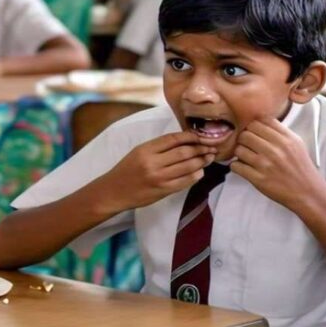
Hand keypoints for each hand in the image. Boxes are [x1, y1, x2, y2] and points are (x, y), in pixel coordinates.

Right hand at [99, 132, 216, 212]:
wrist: (115, 191)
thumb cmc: (127, 169)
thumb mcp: (139, 151)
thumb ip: (159, 146)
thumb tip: (184, 141)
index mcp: (146, 149)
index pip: (173, 139)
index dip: (190, 136)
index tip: (200, 136)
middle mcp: (152, 163)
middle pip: (183, 152)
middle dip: (200, 148)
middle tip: (210, 147)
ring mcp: (159, 178)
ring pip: (187, 166)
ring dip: (201, 161)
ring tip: (209, 158)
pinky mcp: (163, 190)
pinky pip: (185, 181)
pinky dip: (196, 175)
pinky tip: (200, 171)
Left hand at [231, 118, 325, 212]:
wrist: (308, 192)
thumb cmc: (300, 167)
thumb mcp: (296, 143)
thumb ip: (279, 130)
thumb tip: (259, 119)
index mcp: (285, 138)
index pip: (258, 121)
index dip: (252, 126)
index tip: (253, 133)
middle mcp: (276, 150)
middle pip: (245, 134)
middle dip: (244, 139)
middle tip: (247, 146)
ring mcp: (266, 164)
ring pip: (238, 149)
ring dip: (239, 153)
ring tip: (246, 157)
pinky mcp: (258, 179)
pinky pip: (236, 166)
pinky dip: (237, 166)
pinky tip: (244, 167)